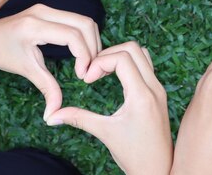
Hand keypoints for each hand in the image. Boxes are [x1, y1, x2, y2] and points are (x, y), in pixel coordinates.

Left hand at [0, 4, 101, 119]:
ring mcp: (46, 8)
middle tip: (92, 71)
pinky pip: (75, 20)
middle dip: (94, 48)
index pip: (73, 36)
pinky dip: (84, 37)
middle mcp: (43, 11)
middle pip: (85, 23)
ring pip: (83, 20)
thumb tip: (55, 113)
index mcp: (35, 25)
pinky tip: (82, 55)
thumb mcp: (25, 70)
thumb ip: (46, 88)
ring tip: (88, 64)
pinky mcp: (49, 11)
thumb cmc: (0, 55)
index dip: (84, 56)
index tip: (82, 76)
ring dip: (92, 42)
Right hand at [48, 42, 172, 174]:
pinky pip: (146, 65)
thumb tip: (52, 116)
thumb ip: (78, 118)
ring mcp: (159, 89)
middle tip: (93, 72)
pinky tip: (114, 78)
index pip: (122, 58)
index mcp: (141, 95)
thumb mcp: (104, 133)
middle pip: (133, 48)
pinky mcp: (158, 93)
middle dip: (108, 54)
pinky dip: (129, 63)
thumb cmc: (135, 155)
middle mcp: (154, 87)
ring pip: (142, 53)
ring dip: (120, 55)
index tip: (87, 79)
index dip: (100, 62)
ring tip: (102, 72)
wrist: (158, 171)